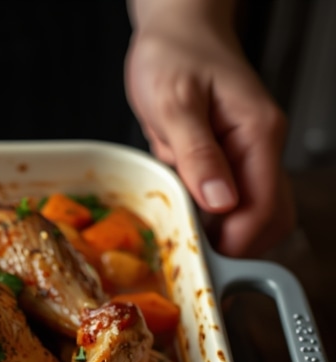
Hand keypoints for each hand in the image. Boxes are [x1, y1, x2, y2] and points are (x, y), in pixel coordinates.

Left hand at [125, 0, 295, 256]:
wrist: (175, 30)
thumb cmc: (173, 55)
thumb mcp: (175, 103)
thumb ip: (197, 153)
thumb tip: (220, 202)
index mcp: (258, 135)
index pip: (264, 209)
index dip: (234, 240)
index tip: (199, 250)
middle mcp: (261, 148)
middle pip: (268, 219)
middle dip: (232, 242)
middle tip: (188, 240)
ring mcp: (249, 155)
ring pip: (251, 213)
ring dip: (217, 228)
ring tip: (180, 213)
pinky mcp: (230, 158)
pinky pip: (227, 199)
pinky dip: (205, 210)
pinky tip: (180, 196)